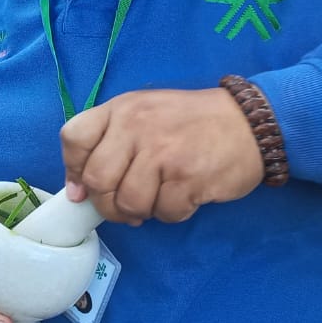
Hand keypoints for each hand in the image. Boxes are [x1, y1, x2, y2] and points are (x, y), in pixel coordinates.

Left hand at [61, 87, 263, 225]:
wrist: (248, 122)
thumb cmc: (189, 123)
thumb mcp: (143, 115)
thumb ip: (108, 143)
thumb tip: (76, 192)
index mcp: (121, 109)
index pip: (74, 137)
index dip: (73, 169)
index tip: (84, 187)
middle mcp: (137, 126)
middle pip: (97, 180)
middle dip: (107, 203)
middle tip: (125, 204)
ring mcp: (162, 152)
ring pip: (128, 203)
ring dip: (139, 212)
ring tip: (156, 200)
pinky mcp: (188, 178)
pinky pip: (163, 213)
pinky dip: (171, 213)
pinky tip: (183, 196)